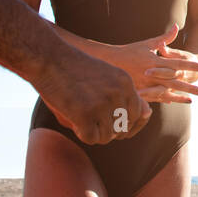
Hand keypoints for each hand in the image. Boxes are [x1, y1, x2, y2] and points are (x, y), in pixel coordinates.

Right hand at [33, 47, 150, 144]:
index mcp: (125, 83)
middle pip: (123, 128)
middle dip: (110, 130)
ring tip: (82, 119)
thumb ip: (126, 93)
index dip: (125, 122)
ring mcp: (102, 104)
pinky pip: (91, 138)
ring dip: (95, 133)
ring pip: (108, 136)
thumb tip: (148, 113)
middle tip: (93, 122)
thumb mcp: (107, 74)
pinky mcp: (84, 114)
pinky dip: (82, 134)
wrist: (48, 58)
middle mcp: (118, 93)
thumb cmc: (75, 68)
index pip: (138, 114)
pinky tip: (75, 122)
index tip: (110, 121)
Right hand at [102, 25, 197, 103]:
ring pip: (167, 92)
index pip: (177, 64)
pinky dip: (167, 98)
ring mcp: (146, 84)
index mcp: (155, 61)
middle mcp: (152, 74)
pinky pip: (156, 97)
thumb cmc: (130, 51)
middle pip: (175, 82)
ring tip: (193, 100)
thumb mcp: (148, 44)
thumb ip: (165, 38)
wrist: (109, 62)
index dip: (191, 66)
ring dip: (181, 96)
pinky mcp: (140, 91)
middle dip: (190, 87)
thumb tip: (176, 26)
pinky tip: (177, 101)